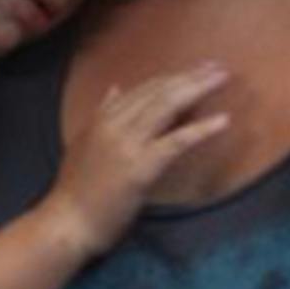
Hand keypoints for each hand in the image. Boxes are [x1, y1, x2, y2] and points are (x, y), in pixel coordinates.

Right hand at [52, 61, 229, 254]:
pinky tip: (223, 121)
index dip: (171, 77)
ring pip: (167, 107)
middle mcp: (114, 124)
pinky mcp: (141, 167)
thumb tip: (115, 89)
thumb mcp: (84, 143)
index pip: (143, 89)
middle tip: (218, 67)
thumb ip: (101, 115)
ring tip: (223, 79)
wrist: (67, 222)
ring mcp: (127, 144)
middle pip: (158, 92)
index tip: (196, 69)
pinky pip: (176, 142)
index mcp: (102, 119)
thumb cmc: (76, 191)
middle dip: (190, 77)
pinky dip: (201, 129)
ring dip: (198, 90)